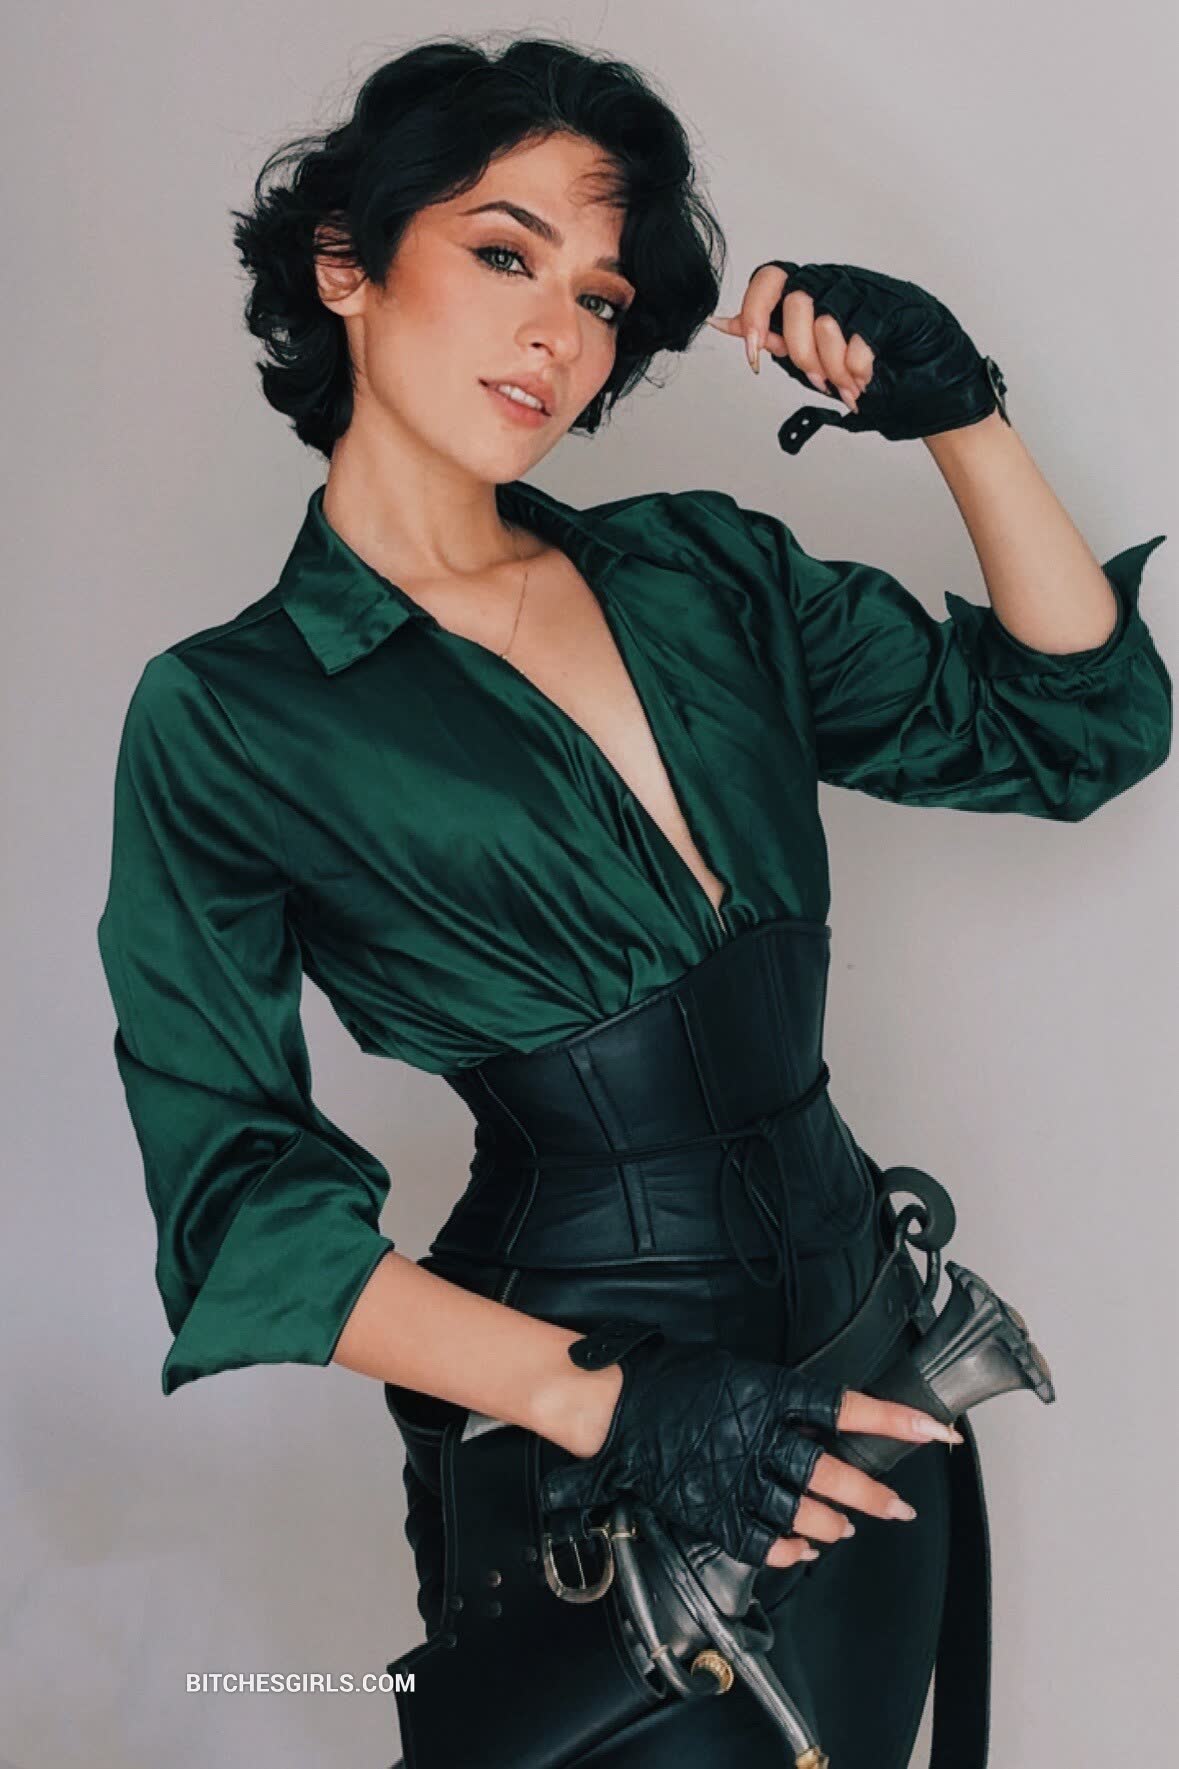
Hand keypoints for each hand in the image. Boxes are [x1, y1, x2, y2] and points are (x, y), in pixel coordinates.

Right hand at [539, 1332, 961, 1571]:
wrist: (615, 1406)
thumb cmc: (671, 1377)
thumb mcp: (735, 1367)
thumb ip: (778, 1394)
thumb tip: (815, 1411)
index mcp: (768, 1393)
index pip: (845, 1407)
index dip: (893, 1419)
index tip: (934, 1431)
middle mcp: (759, 1438)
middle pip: (831, 1472)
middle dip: (872, 1494)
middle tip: (898, 1507)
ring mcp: (736, 1478)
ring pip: (802, 1510)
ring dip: (833, 1522)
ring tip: (846, 1527)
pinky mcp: (712, 1510)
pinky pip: (761, 1541)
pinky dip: (788, 1549)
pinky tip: (801, 1548)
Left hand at [706, 259, 1008, 446]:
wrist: (921, 376)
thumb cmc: (863, 363)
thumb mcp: (805, 356)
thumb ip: (770, 337)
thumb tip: (722, 323)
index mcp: (808, 292)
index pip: (768, 279)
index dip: (754, 313)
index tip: (753, 353)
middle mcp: (833, 285)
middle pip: (795, 304)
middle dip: (802, 355)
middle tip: (820, 380)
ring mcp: (863, 292)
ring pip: (826, 322)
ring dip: (835, 368)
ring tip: (848, 385)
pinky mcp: (892, 308)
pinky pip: (860, 338)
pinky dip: (858, 369)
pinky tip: (866, 378)